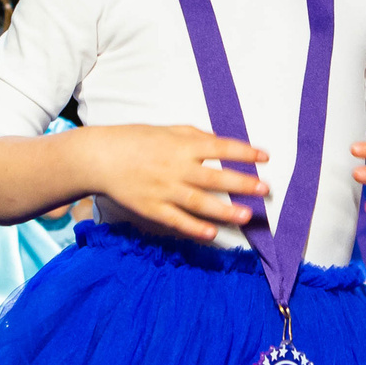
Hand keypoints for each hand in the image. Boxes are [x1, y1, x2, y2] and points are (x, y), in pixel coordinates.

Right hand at [82, 123, 269, 240]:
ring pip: (199, 202)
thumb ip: (196, 137)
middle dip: (241, 183)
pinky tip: (213, 233)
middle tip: (264, 189)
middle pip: (214, 177)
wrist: (100, 158)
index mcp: (181, 145)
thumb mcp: (168, 131)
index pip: (220, 147)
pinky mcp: (152, 208)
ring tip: (246, 215)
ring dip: (225, 210)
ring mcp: (164, 190)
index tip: (265, 157)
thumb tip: (222, 143)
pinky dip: (195, 228)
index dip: (244, 152)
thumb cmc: (135, 141)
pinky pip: (177, 220)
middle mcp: (175, 167)